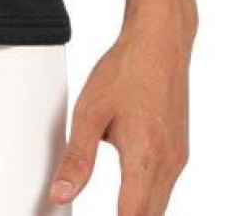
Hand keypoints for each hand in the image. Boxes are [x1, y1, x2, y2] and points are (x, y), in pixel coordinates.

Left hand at [48, 18, 192, 214]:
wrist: (161, 41)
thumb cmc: (126, 70)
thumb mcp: (90, 112)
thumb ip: (77, 159)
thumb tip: (60, 195)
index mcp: (145, 161)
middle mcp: (169, 166)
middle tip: (91, 212)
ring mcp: (178, 158)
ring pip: (159, 206)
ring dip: (136, 213)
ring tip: (113, 207)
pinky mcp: (180, 150)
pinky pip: (164, 188)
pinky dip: (146, 199)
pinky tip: (129, 190)